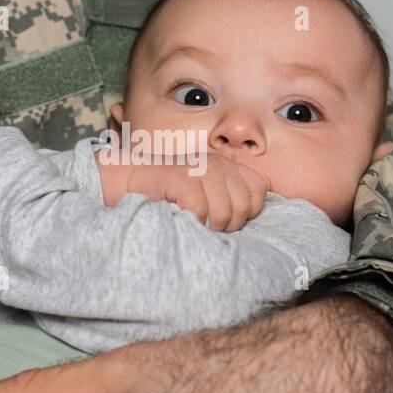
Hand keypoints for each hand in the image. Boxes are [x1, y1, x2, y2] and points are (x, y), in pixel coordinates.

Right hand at [97, 152, 268, 231]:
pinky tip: (182, 217)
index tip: (228, 217)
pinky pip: (200, 212)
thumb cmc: (171, 193)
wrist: (133, 180)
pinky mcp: (182, 179)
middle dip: (228, 225)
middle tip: (209, 226)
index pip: (259, 190)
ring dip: (209, 228)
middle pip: (243, 207)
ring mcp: (200, 170)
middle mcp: (217, 164)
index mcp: (227, 166)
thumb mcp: (205, 189)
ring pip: (223, 214)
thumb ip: (229, 197)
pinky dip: (191, 222)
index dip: (248, 211)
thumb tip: (251, 218)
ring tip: (197, 224)